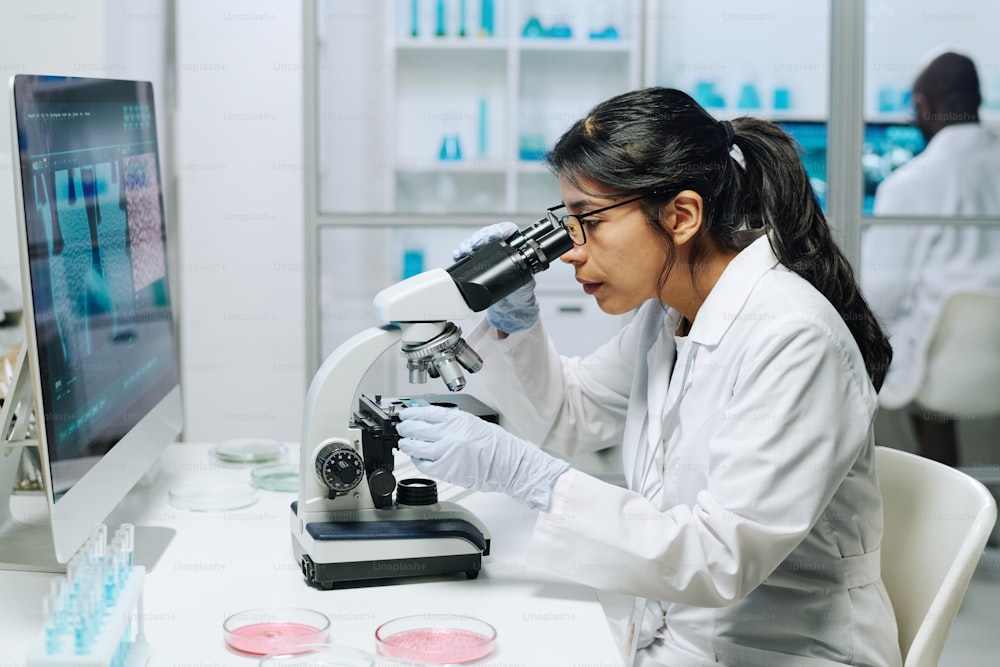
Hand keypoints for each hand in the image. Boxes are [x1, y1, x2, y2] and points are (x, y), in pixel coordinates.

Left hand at [396, 405, 569, 510]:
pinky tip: (417, 457)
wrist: (507, 464)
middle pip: (416, 428)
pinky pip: (424, 465)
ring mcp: (446, 452)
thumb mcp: (472, 423)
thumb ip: (450, 421)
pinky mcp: (446, 470)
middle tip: (401, 427)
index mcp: (457, 420)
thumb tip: (427, 418)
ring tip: (404, 442)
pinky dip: (417, 460)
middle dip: (405, 427)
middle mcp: (450, 434)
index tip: (404, 414)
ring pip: (415, 447)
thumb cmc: (495, 444)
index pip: (425, 412)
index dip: (410, 413)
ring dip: (406, 444)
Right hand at [453, 222, 539, 333]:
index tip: (493, 236)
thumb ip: (525, 272)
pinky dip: (460, 253)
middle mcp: (501, 246)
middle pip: (488, 234)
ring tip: (464, 251)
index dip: (499, 230)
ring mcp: (487, 254)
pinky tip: (457, 255)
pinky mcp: (476, 262)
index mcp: (516, 246)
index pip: (508, 230)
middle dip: (479, 238)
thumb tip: (520, 263)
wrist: (511, 306)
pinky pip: (466, 253)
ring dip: (467, 245)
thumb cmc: (521, 291)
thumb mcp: (527, 281)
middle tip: (474, 245)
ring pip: (475, 242)